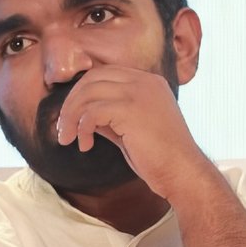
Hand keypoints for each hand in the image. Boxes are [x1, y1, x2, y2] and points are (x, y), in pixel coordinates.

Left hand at [53, 65, 214, 199]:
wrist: (182, 172)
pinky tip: (85, 145)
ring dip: (71, 117)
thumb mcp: (129, 128)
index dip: (82, 93)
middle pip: (92, 79)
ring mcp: (139, 93)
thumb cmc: (157, 156)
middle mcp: (145, 81)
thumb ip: (108, 115)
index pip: (103, 74)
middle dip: (71, 103)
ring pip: (88, 93)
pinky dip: (81, 128)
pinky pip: (91, 112)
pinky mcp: (131, 109)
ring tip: (69, 139)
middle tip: (64, 129)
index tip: (73, 118)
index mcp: (148, 82)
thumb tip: (80, 113)